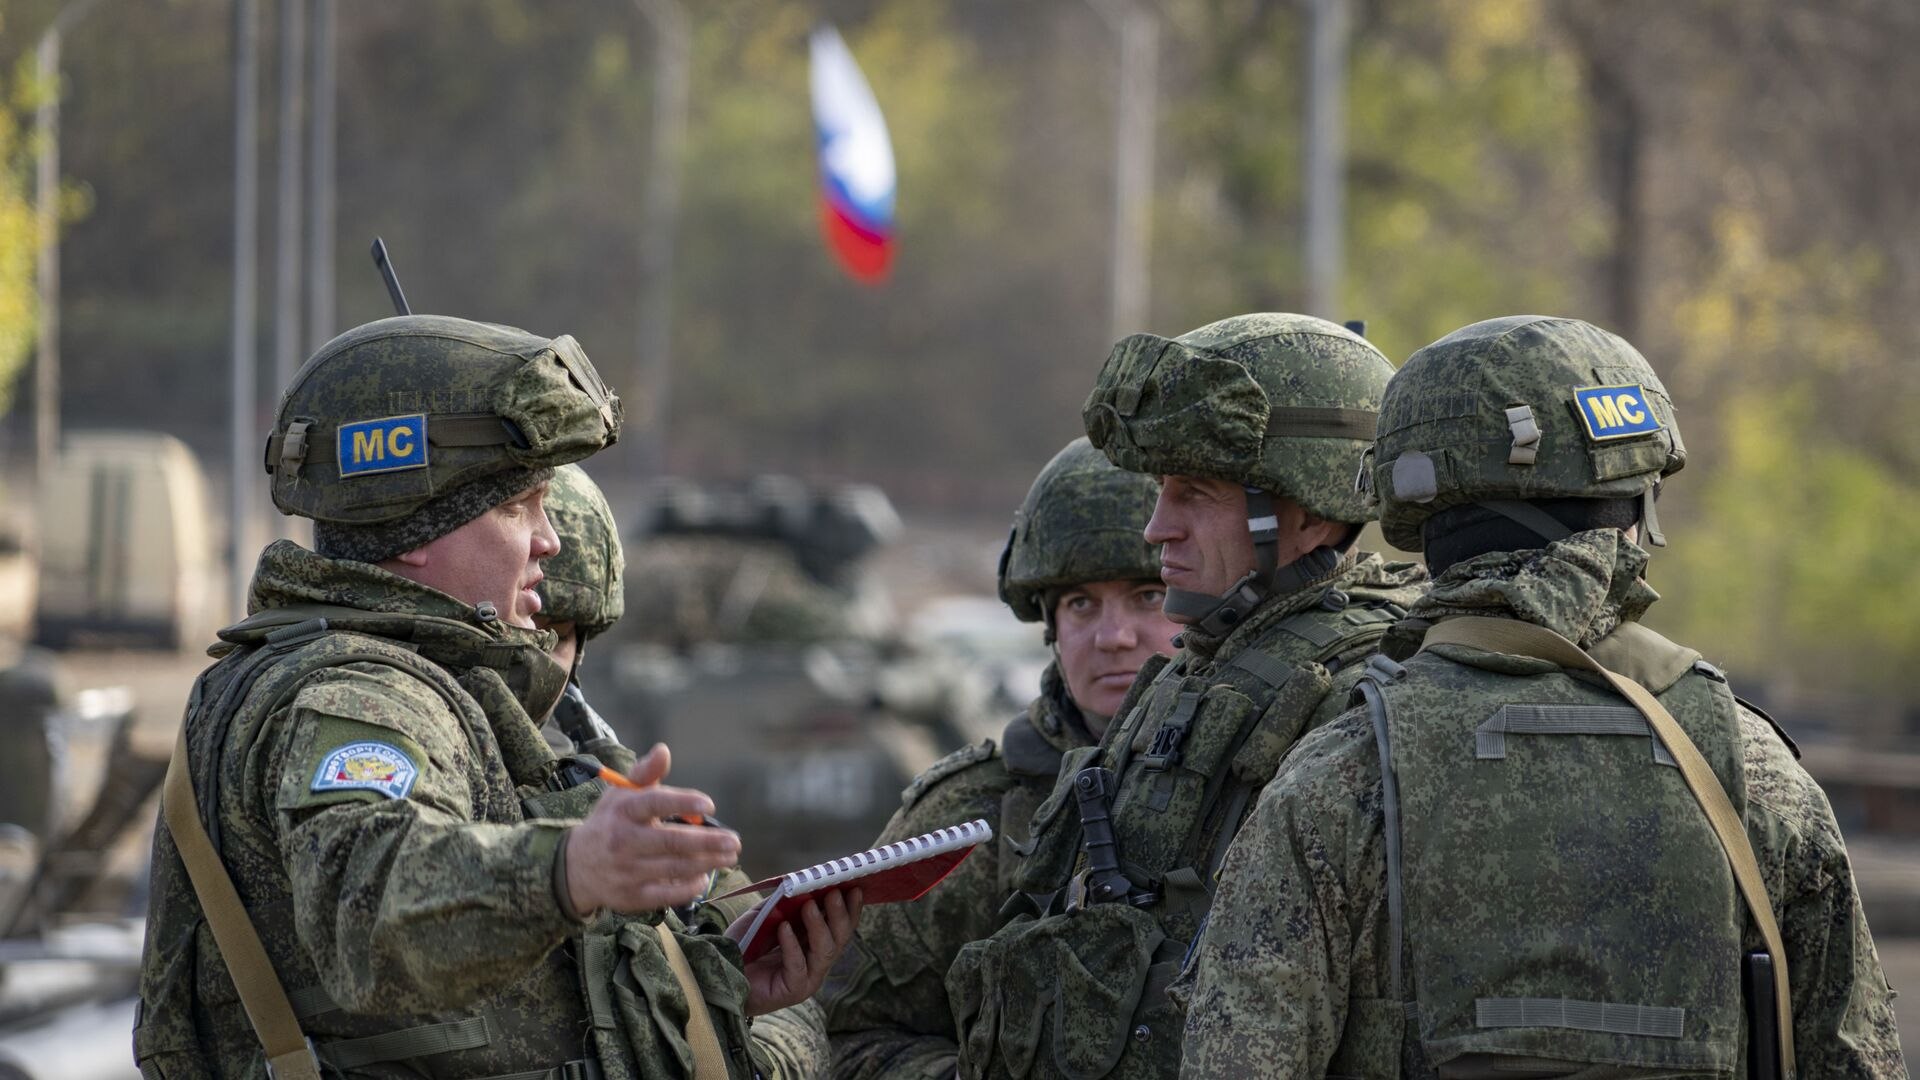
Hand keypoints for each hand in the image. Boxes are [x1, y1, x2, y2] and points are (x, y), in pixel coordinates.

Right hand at [564, 744, 740, 913]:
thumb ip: (645, 773)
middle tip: (734, 841)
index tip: (709, 803)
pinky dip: (689, 887)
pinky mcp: (632, 896)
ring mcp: (627, 871)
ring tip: (728, 857)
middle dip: (708, 842)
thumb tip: (664, 751)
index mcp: (623, 811)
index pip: (654, 803)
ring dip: (707, 863)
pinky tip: (704, 878)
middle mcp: (623, 841)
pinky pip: (666, 894)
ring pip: (675, 868)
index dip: (683, 802)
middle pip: (672, 841)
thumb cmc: (609, 823)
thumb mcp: (620, 794)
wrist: (575, 867)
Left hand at [728, 886, 862, 1015]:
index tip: (854, 886)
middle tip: (834, 893)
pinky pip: (798, 966)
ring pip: (825, 951)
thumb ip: (785, 903)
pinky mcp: (793, 990)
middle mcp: (816, 962)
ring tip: (809, 906)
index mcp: (815, 943)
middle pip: (840, 938)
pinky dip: (792, 945)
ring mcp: (808, 978)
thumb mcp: (767, 916)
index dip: (850, 908)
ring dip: (819, 926)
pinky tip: (784, 928)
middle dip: (839, 914)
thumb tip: (805, 882)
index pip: (841, 926)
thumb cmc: (744, 945)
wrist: (721, 971)